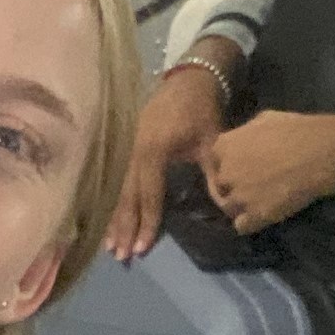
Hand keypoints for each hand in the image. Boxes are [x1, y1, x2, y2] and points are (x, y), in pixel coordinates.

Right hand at [108, 62, 227, 261]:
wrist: (188, 78)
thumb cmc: (201, 110)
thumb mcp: (212, 141)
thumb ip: (214, 174)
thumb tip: (224, 207)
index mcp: (154, 152)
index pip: (150, 195)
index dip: (147, 222)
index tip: (142, 248)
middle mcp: (134, 153)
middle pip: (127, 197)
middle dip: (124, 227)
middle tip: (120, 255)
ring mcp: (128, 149)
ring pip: (119, 191)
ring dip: (115, 219)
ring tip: (110, 246)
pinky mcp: (127, 147)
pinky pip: (119, 181)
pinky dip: (114, 202)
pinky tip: (110, 220)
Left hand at [198, 110, 334, 235]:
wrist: (322, 154)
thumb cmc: (296, 130)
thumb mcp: (264, 119)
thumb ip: (245, 133)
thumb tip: (243, 140)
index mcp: (224, 146)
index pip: (213, 160)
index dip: (226, 164)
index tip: (239, 166)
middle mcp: (226, 172)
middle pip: (220, 185)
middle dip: (232, 185)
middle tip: (251, 184)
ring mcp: (240, 196)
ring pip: (228, 207)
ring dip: (239, 205)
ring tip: (256, 202)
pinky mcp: (256, 216)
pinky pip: (241, 226)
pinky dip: (249, 223)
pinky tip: (261, 215)